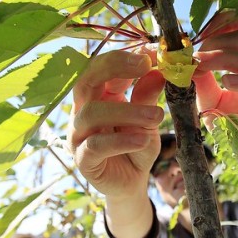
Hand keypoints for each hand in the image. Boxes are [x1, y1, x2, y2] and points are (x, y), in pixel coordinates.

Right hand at [68, 50, 164, 198]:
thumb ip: (148, 97)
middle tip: (146, 66)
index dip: (126, 57)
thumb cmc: (137, 146)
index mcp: (99, 96)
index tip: (154, 54)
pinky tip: (143, 140)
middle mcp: (84, 110)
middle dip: (114, 67)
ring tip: (157, 116)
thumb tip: (158, 71)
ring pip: (92, 113)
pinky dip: (121, 141)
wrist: (132, 183)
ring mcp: (79, 135)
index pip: (103, 67)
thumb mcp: (148, 120)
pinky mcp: (82, 159)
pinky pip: (96, 146)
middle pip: (86, 79)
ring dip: (127, 111)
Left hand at [193, 13, 237, 156]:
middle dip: (219, 42)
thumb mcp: (213, 103)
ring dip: (225, 58)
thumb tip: (188, 63)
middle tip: (195, 53)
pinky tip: (227, 81)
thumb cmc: (237, 129)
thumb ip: (203, 83)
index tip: (197, 33)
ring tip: (202, 64)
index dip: (225, 27)